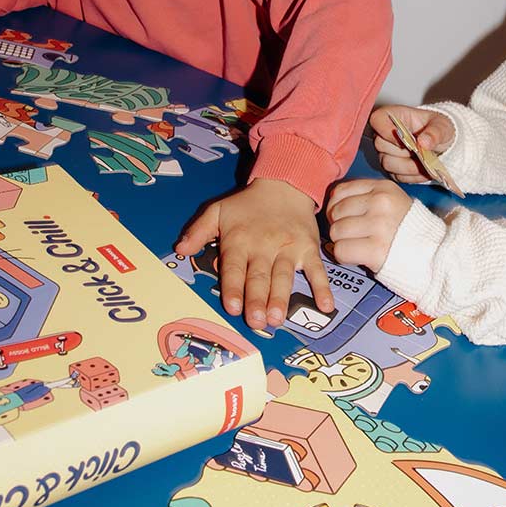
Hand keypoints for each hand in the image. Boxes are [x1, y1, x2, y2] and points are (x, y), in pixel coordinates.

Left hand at [174, 179, 332, 329]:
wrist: (285, 184)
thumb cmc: (248, 204)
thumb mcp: (217, 210)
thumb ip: (198, 231)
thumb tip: (179, 249)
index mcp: (240, 240)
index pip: (235, 268)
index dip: (234, 287)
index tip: (233, 307)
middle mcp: (264, 246)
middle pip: (259, 277)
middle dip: (257, 300)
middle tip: (256, 322)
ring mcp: (289, 248)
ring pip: (284, 277)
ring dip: (281, 298)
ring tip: (277, 319)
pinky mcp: (309, 248)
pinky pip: (317, 270)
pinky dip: (323, 288)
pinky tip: (326, 307)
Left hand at [326, 178, 411, 272]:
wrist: (433, 253)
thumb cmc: (408, 229)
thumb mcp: (393, 201)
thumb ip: (366, 197)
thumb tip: (332, 203)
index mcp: (384, 188)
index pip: (340, 191)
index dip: (336, 206)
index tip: (344, 217)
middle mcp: (380, 203)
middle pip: (336, 211)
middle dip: (339, 225)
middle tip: (353, 234)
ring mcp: (379, 226)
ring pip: (336, 231)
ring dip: (342, 241)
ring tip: (358, 244)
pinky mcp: (375, 250)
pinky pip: (341, 250)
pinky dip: (344, 256)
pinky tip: (358, 255)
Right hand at [370, 104, 454, 182]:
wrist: (444, 144)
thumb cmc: (439, 128)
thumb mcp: (442, 126)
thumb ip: (435, 132)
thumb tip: (423, 142)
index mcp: (393, 116)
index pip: (377, 120)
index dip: (387, 131)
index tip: (406, 140)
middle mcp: (385, 134)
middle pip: (380, 145)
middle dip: (403, 152)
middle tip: (421, 152)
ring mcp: (386, 152)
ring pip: (387, 164)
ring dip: (409, 166)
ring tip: (425, 163)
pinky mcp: (392, 169)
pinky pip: (397, 176)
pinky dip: (412, 176)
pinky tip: (424, 170)